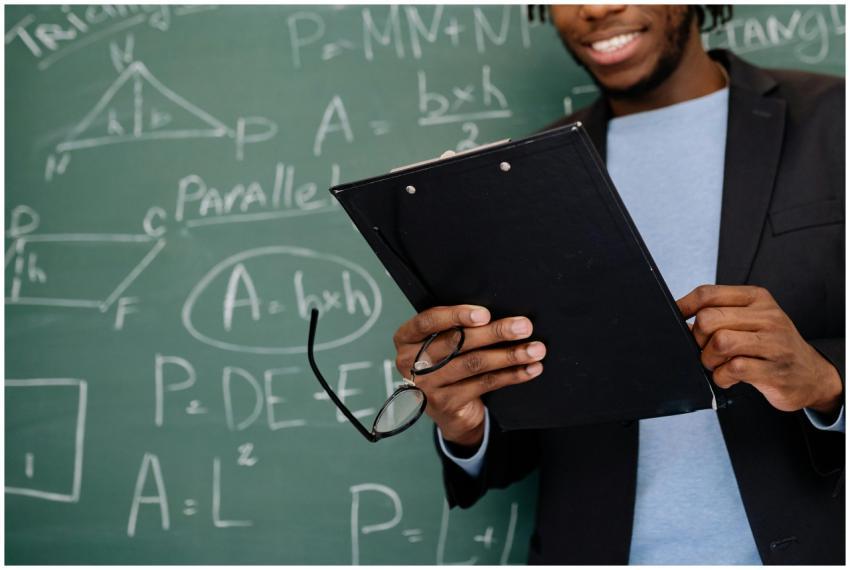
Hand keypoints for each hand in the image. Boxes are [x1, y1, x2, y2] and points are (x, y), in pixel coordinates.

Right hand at [393, 305, 545, 447]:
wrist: (448, 412)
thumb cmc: (447, 365)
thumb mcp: (442, 343)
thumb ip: (455, 328)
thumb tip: (496, 313)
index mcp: (406, 339)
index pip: (428, 321)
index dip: (456, 316)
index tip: (485, 314)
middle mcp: (410, 362)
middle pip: (456, 342)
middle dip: (495, 332)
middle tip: (523, 326)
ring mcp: (427, 386)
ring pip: (474, 364)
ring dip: (509, 355)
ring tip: (534, 349)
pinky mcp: (446, 404)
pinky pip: (484, 384)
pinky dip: (511, 375)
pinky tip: (529, 368)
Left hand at [677, 285, 841, 413]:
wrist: (811, 374)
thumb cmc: (771, 345)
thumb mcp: (751, 320)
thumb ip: (720, 314)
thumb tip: (678, 318)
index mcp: (756, 298)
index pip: (708, 293)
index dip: (683, 306)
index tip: (675, 318)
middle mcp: (767, 316)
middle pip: (708, 319)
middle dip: (697, 338)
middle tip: (704, 350)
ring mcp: (773, 343)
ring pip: (720, 342)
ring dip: (708, 359)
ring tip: (715, 364)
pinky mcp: (774, 369)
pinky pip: (732, 369)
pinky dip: (721, 377)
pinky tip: (727, 377)